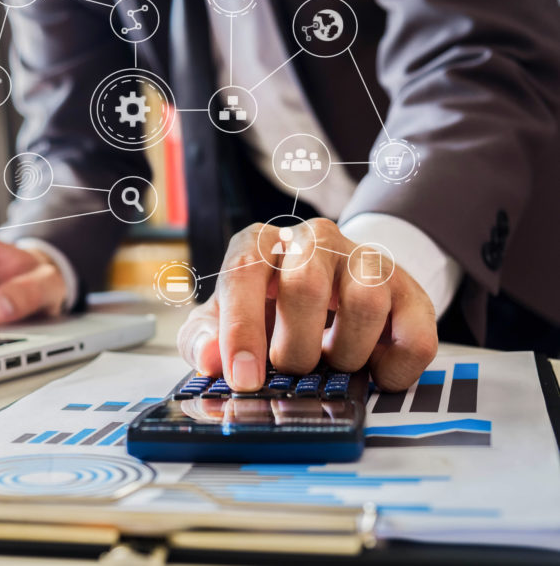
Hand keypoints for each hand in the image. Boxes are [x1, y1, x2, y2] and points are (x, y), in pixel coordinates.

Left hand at [177, 218, 436, 391]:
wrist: (329, 292)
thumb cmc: (266, 310)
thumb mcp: (222, 321)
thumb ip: (202, 339)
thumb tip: (209, 360)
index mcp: (261, 243)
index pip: (245, 270)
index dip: (242, 328)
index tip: (244, 378)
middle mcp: (314, 240)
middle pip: (306, 284)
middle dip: (294, 346)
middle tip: (291, 370)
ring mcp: (366, 260)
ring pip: (366, 302)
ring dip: (345, 353)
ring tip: (331, 361)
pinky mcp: (409, 290)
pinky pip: (415, 335)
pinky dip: (394, 368)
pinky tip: (373, 372)